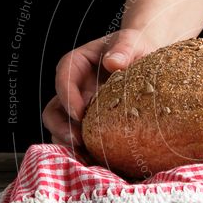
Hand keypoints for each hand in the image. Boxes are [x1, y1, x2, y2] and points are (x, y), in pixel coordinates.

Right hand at [42, 28, 160, 147]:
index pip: (63, 77)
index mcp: (77, 64)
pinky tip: (97, 161)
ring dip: (70, 144)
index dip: (67, 97)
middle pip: (55, 110)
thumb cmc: (136, 47)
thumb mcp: (131, 41)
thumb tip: (113, 63)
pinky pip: (80, 139)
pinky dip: (84, 152)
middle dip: (62, 128)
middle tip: (78, 141)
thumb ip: (123, 48)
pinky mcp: (90, 123)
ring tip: (86, 157)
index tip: (79, 113)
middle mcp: (73, 88)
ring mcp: (80, 107)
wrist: (146, 59)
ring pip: (62, 129)